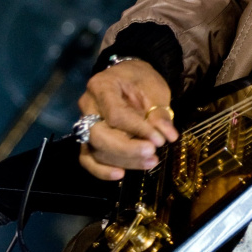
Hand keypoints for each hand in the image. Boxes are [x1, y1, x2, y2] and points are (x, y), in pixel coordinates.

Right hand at [77, 58, 178, 180]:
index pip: (116, 114)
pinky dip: (101, 170)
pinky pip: (87, 158)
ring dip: (123, 160)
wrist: (128, 76)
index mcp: (102, 86)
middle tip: (152, 154)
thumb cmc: (141, 80)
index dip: (138, 130)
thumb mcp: (155, 90)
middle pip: (99, 135)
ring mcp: (83, 123)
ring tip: (150, 161)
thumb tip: (168, 136)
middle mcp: (87, 105)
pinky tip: (120, 174)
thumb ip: (159, 113)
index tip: (160, 140)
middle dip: (127, 149)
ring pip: (95, 149)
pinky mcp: (86, 138)